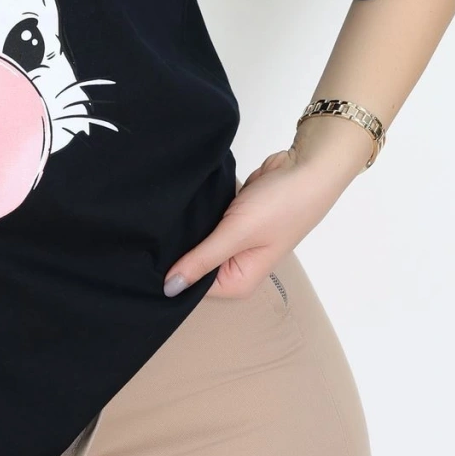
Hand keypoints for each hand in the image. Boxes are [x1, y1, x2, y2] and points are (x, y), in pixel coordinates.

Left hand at [163, 120, 368, 298]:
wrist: (306, 167)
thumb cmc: (281, 205)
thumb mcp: (237, 233)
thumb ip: (202, 260)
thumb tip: (169, 289)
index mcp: (239, 282)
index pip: (192, 289)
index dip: (172, 275)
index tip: (148, 260)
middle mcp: (235, 268)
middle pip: (194, 267)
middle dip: (177, 253)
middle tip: (149, 238)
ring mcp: (233, 243)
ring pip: (197, 245)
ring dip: (185, 234)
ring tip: (158, 224)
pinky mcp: (231, 221)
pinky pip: (204, 226)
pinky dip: (195, 219)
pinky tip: (175, 212)